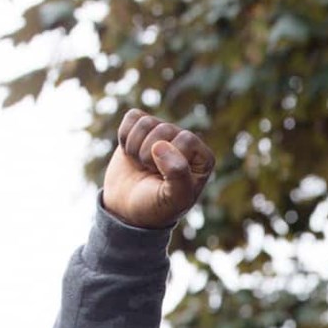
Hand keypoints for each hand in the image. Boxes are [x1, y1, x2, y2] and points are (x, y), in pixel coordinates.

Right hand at [103, 108, 214, 228]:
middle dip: (149, 155)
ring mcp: (164, 133)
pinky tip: (131, 154)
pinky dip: (125, 137)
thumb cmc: (155, 207)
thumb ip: (177, 175)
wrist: (127, 209)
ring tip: (141, 166)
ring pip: (146, 123)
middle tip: (150, 174)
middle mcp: (186, 141)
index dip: (169, 160)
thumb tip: (161, 144)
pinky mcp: (142, 128)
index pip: (187, 140)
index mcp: (203, 159)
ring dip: (135, 148)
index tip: (164, 179)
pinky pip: (132, 117)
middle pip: (164, 129)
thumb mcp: (173, 200)